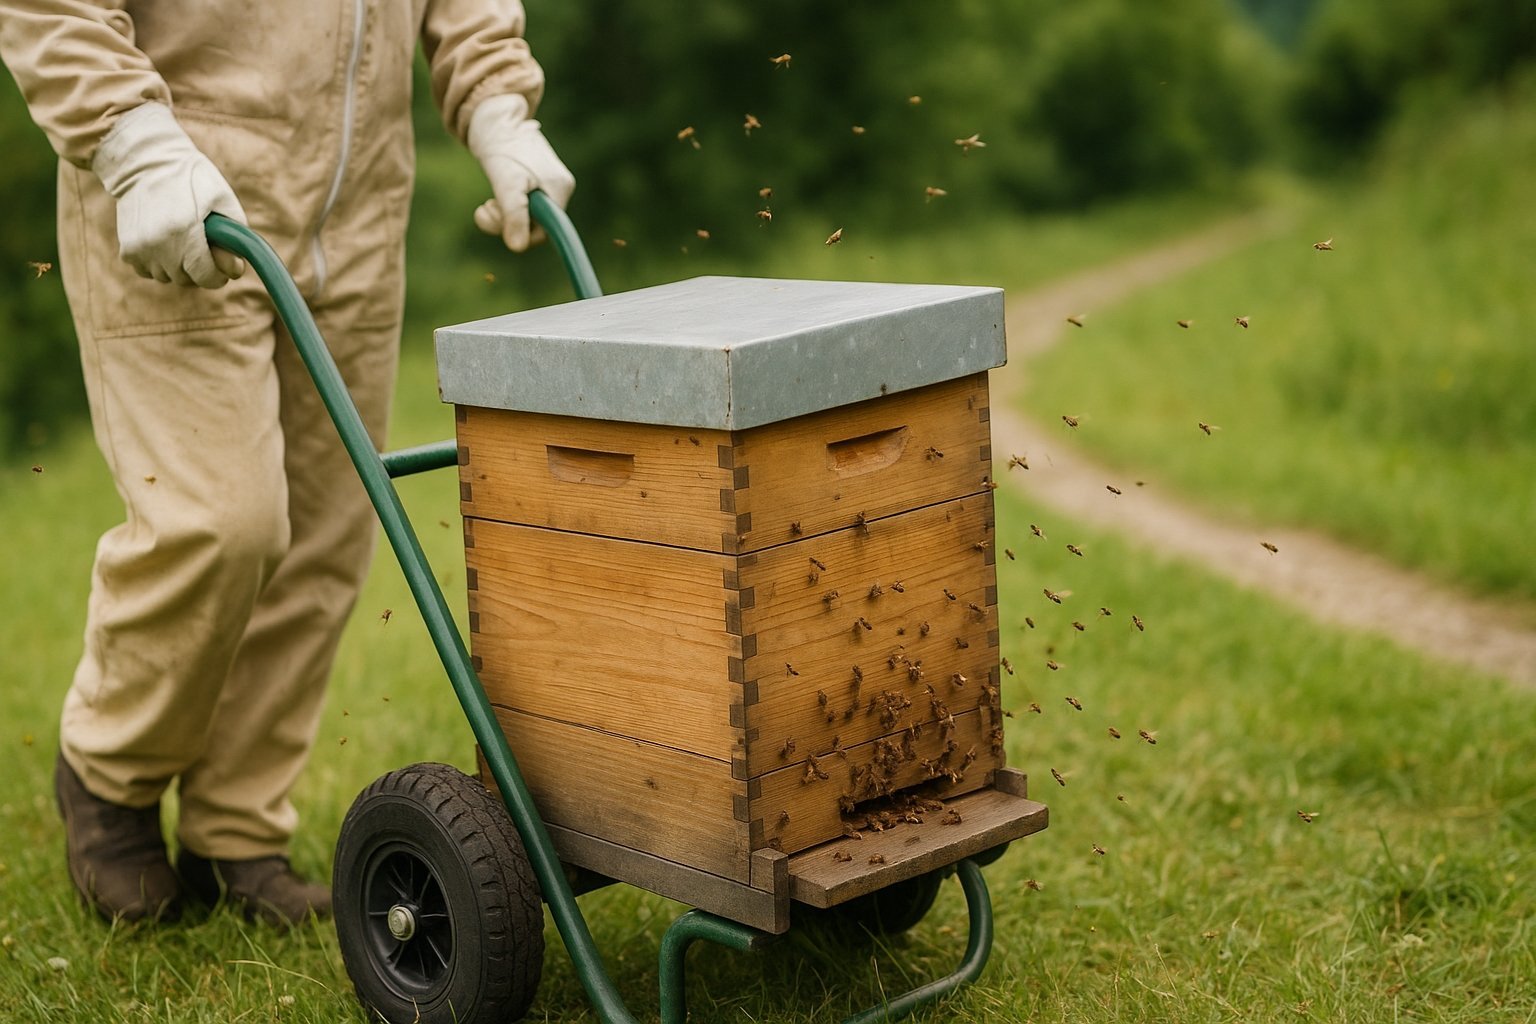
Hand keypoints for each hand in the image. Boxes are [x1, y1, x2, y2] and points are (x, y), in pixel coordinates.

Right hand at [91, 103, 247, 287]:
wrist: (144, 161)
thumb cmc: (190, 177)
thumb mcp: (222, 198)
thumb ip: (235, 236)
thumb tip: (236, 270)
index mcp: (185, 232)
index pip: (206, 277)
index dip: (218, 275)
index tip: (221, 265)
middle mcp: (159, 245)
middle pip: (187, 279)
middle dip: (199, 269)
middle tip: (201, 246)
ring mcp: (140, 249)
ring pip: (167, 277)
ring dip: (178, 266)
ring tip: (181, 239)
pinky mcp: (128, 249)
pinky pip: (148, 271)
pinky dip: (158, 263)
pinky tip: (163, 241)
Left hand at [467, 93, 574, 251]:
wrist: (496, 120)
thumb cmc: (501, 146)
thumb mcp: (505, 183)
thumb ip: (513, 215)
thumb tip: (517, 247)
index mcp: (559, 187)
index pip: (548, 229)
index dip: (524, 235)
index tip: (502, 231)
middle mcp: (560, 188)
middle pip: (536, 225)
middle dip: (506, 223)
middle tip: (484, 209)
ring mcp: (550, 186)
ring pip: (526, 218)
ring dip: (502, 216)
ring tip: (486, 204)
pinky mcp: (538, 184)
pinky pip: (523, 208)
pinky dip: (506, 208)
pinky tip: (493, 200)